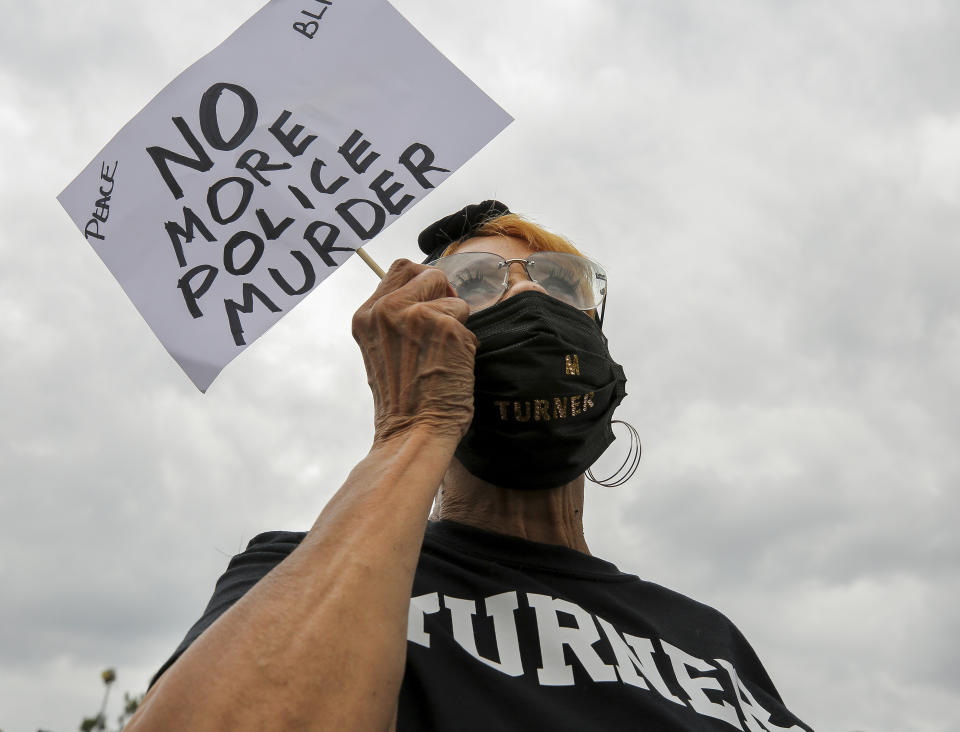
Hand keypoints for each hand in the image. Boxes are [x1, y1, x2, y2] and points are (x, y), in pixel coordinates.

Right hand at [352, 259, 476, 443]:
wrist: (412, 433)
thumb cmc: (403, 400)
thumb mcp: (381, 350)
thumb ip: (395, 319)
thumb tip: (428, 292)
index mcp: (366, 316)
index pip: (400, 268)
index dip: (422, 280)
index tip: (431, 302)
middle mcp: (386, 311)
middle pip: (428, 272)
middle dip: (443, 293)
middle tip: (444, 324)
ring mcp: (414, 317)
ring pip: (452, 297)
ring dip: (456, 323)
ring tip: (443, 354)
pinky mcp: (444, 327)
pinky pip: (467, 321)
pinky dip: (467, 342)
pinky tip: (453, 366)